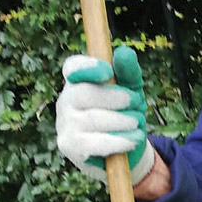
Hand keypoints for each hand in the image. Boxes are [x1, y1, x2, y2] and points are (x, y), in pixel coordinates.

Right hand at [55, 45, 154, 183]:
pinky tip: (132, 140)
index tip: (108, 72)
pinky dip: (118, 141)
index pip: (73, 67)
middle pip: (84, 93)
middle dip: (117, 98)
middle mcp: (66, 100)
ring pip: (92, 119)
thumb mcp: (132, 89)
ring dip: (123, 121)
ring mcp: (64, 123)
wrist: (128, 149)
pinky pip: (93, 143)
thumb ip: (129, 72)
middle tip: (137, 103)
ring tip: (137, 123)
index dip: (87, 67)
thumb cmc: (126, 112)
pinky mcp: (69, 145)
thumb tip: (124, 52)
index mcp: (79, 81)